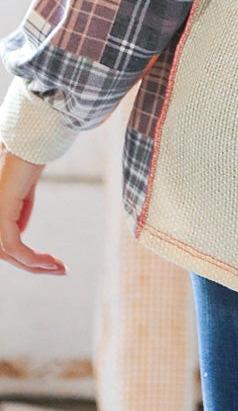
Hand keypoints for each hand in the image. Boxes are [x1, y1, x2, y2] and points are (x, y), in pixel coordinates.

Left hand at [0, 143, 66, 274]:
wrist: (33, 141)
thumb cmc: (27, 159)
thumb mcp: (22, 190)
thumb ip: (18, 211)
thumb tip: (20, 232)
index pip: (2, 243)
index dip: (24, 257)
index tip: (51, 264)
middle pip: (5, 252)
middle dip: (32, 265)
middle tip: (59, 270)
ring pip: (8, 252)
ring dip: (35, 264)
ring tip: (59, 267)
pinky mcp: (0, 213)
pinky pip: (13, 245)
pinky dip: (32, 257)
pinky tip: (50, 261)